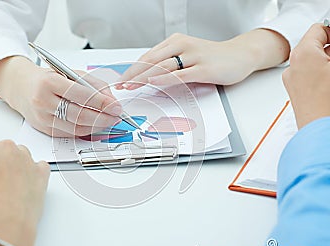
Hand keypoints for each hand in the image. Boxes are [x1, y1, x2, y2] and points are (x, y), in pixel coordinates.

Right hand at [0, 56, 122, 136]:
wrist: (20, 87)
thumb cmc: (47, 78)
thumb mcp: (69, 73)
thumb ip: (92, 84)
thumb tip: (111, 99)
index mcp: (49, 82)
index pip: (81, 95)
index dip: (102, 103)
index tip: (116, 106)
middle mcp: (43, 101)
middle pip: (79, 115)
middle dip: (103, 117)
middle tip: (117, 116)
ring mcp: (42, 118)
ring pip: (76, 127)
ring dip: (97, 126)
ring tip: (109, 121)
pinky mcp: (44, 129)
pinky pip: (70, 134)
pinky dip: (86, 131)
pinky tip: (96, 126)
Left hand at [118, 30, 288, 88]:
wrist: (240, 55)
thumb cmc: (212, 57)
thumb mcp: (187, 56)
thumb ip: (170, 64)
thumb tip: (147, 76)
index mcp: (176, 42)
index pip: (148, 56)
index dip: (132, 68)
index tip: (121, 79)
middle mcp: (183, 46)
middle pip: (151, 60)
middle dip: (133, 74)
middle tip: (121, 85)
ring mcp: (194, 56)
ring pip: (163, 67)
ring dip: (144, 77)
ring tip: (131, 86)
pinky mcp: (204, 69)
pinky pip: (181, 75)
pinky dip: (165, 79)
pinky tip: (154, 83)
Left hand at [282, 24, 329, 128]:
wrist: (321, 133)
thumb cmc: (329, 104)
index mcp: (303, 54)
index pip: (320, 29)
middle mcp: (292, 66)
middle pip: (316, 46)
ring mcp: (292, 81)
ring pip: (314, 62)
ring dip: (327, 63)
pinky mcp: (296, 93)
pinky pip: (310, 76)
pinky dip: (323, 75)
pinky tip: (329, 85)